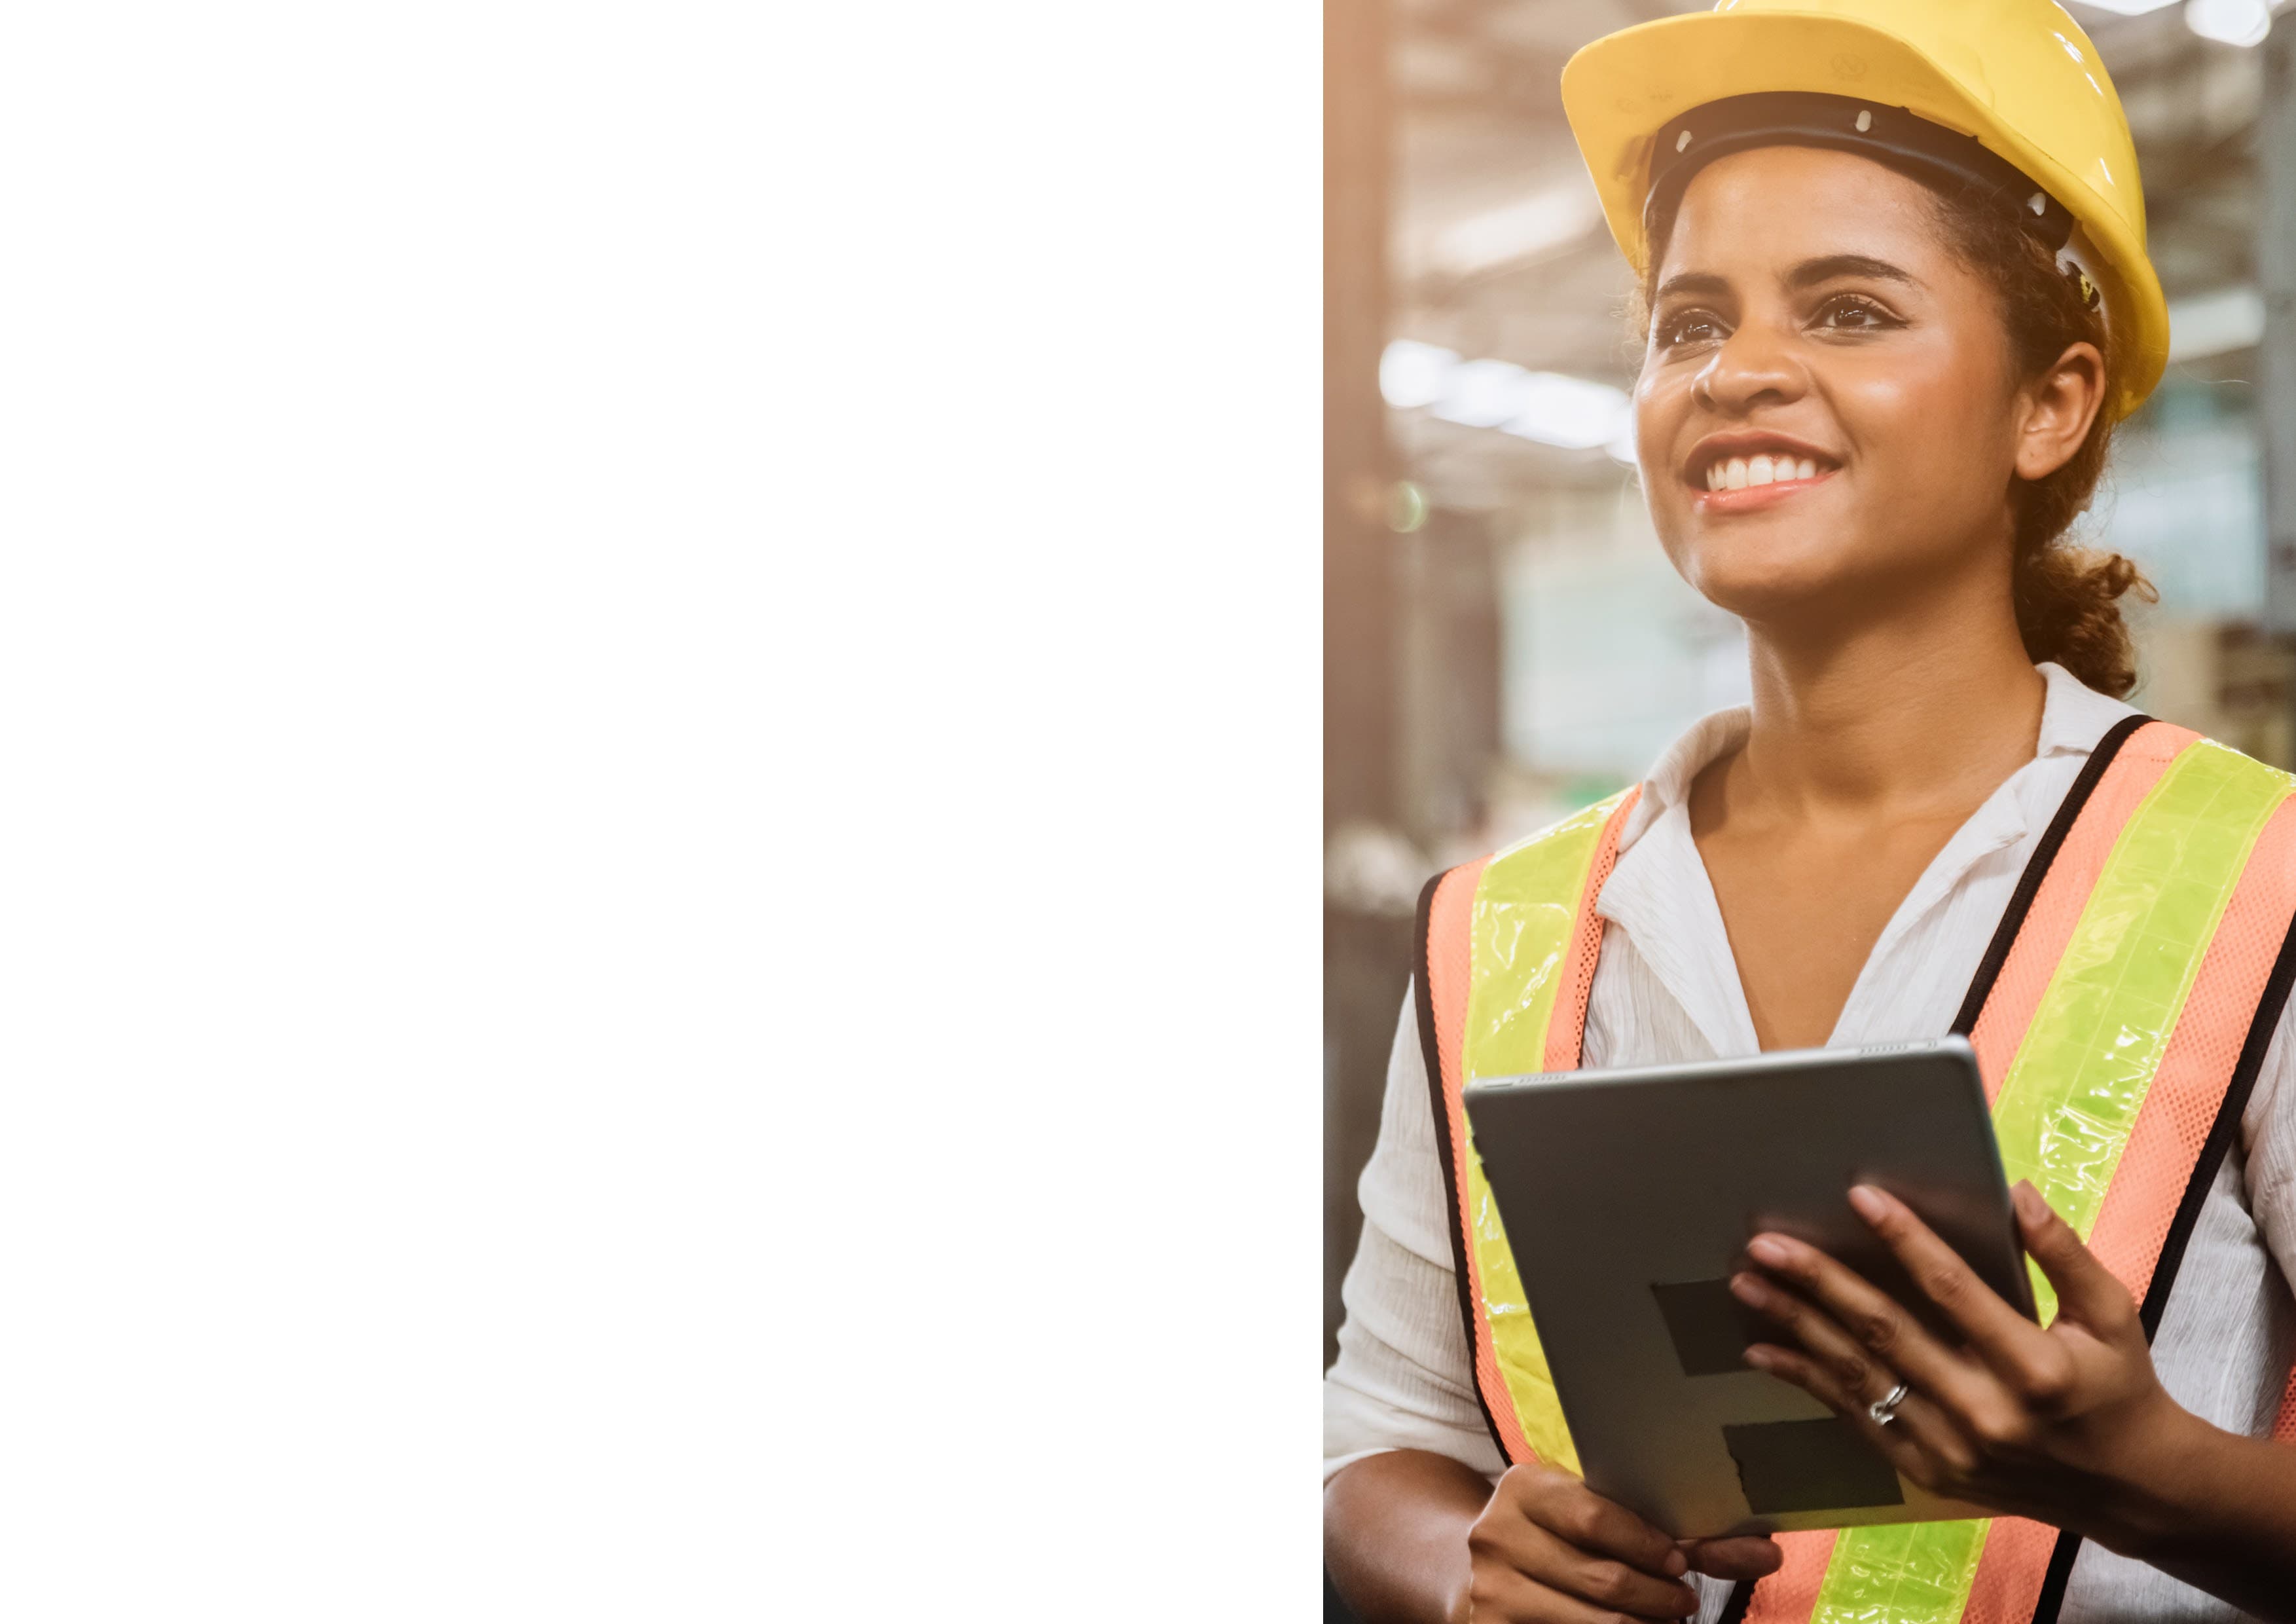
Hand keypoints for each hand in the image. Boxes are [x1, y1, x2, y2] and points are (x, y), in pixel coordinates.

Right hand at [1450, 1459, 1779, 1621]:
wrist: (1476, 1572)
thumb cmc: (1559, 1538)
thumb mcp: (1597, 1516)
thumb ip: (1672, 1533)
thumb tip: (1769, 1553)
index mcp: (1525, 1489)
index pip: (1594, 1520)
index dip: (1647, 1546)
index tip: (1683, 1563)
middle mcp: (1498, 1535)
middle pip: (1601, 1580)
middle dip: (1658, 1599)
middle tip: (1684, 1602)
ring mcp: (1492, 1590)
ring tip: (1663, 1621)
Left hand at [1728, 1180, 2200, 1548]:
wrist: (2129, 1489)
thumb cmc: (2118, 1386)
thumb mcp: (2112, 1315)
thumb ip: (2064, 1255)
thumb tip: (2015, 1193)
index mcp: (2035, 1369)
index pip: (1954, 1291)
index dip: (1904, 1240)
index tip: (1859, 1197)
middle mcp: (1987, 1414)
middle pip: (1886, 1334)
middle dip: (1819, 1283)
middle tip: (1766, 1244)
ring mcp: (1952, 1450)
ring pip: (1858, 1377)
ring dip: (1796, 1327)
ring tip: (1749, 1284)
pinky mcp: (1929, 1472)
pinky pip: (1857, 1418)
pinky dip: (1807, 1382)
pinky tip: (1765, 1353)